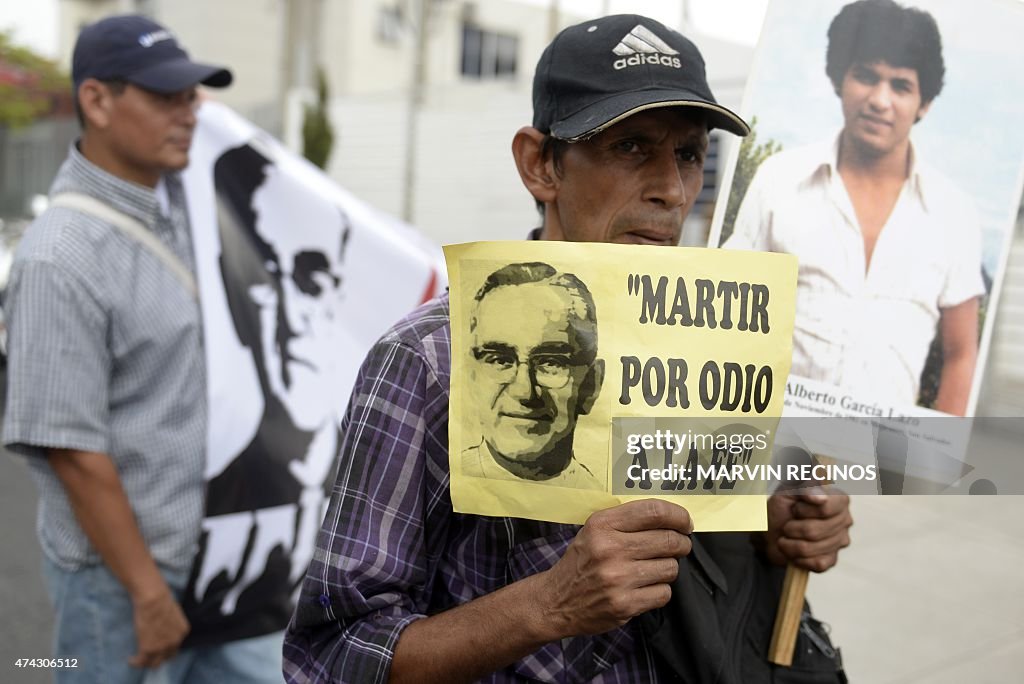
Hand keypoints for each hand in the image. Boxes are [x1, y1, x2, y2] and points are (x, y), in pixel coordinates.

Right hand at [128, 584, 189, 668]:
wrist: (153, 599)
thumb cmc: (160, 599)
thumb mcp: (172, 611)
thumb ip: (170, 622)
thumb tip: (161, 625)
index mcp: (183, 631)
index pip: (175, 645)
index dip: (166, 647)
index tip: (157, 646)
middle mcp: (176, 641)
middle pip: (167, 656)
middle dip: (158, 656)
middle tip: (148, 654)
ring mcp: (163, 647)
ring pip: (155, 664)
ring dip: (146, 663)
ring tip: (138, 659)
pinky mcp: (149, 649)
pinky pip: (142, 661)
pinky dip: (135, 662)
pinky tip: (131, 659)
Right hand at [535, 499, 692, 637]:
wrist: (556, 601)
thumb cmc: (582, 562)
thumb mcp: (593, 531)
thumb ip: (626, 521)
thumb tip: (672, 519)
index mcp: (602, 525)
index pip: (653, 512)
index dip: (678, 516)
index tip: (685, 523)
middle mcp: (610, 549)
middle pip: (668, 540)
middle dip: (681, 543)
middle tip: (679, 546)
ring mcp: (618, 579)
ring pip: (670, 568)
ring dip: (668, 568)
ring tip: (654, 569)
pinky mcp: (625, 605)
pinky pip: (664, 593)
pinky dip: (660, 591)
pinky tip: (645, 588)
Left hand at [763, 487, 851, 571]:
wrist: (770, 532)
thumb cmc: (781, 507)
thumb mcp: (788, 490)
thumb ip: (805, 487)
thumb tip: (821, 497)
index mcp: (838, 499)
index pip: (826, 508)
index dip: (805, 510)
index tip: (795, 508)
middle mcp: (844, 520)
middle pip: (816, 530)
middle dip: (793, 528)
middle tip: (787, 524)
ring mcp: (840, 541)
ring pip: (812, 548)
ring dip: (790, 544)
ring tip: (786, 537)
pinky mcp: (831, 560)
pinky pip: (816, 563)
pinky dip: (797, 557)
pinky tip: (794, 550)